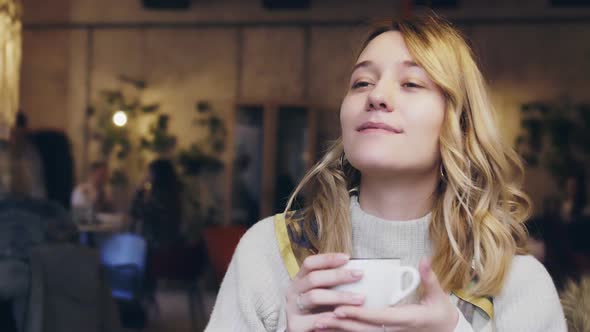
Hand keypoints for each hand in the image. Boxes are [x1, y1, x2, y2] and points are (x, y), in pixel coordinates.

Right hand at [285, 253, 365, 331]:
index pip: (309, 263)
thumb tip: (356, 270)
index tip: (347, 257)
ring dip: (339, 296)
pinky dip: (330, 317)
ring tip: (359, 298)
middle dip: (338, 275)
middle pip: (313, 278)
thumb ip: (331, 284)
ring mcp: (292, 309)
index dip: (327, 259)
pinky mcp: (295, 325)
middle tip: (359, 274)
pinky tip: (344, 316)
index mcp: (299, 281)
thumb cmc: (317, 312)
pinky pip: (315, 320)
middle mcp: (293, 292)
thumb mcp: (322, 294)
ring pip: (314, 296)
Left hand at [315, 258, 458, 331]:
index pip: (379, 317)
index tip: (340, 309)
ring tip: (319, 325)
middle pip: (365, 330)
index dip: (358, 315)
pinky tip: (331, 329)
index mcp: (407, 319)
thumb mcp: (438, 296)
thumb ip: (429, 278)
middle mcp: (396, 330)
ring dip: (341, 331)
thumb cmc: (441, 313)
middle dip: (342, 325)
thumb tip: (424, 260)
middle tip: (320, 319)